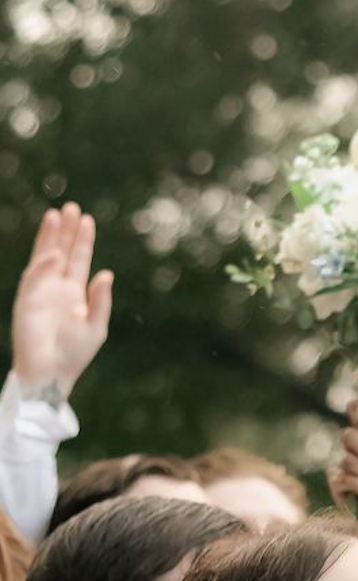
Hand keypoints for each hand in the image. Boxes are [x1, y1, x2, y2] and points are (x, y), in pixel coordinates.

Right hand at [11, 202, 112, 395]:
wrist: (52, 371)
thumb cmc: (75, 353)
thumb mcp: (96, 326)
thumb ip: (100, 300)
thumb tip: (106, 273)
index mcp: (76, 293)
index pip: (80, 260)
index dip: (82, 240)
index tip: (87, 219)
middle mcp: (57, 287)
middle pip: (61, 251)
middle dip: (66, 231)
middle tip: (71, 207)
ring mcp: (41, 291)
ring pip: (45, 257)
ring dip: (50, 237)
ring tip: (56, 214)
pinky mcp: (27, 300)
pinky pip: (35, 277)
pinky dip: (44, 265)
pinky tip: (54, 253)